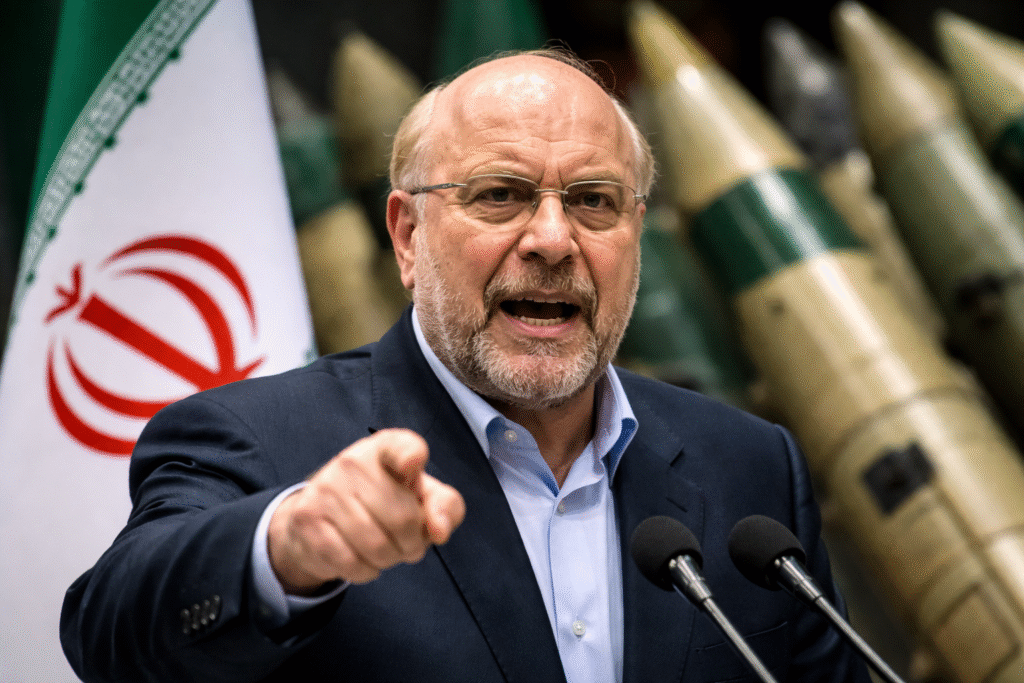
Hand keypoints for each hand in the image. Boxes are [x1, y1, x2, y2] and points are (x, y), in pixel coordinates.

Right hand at [267, 428, 464, 592]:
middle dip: (412, 544)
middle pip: (402, 518)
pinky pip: (349, 561)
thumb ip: (445, 507)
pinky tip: (363, 560)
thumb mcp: (422, 498)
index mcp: (386, 448)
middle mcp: (353, 461)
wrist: (321, 519)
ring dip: (389, 560)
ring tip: (386, 552)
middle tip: (408, 545)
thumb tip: (440, 531)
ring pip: (375, 545)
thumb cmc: (384, 503)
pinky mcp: (307, 518)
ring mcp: (326, 488)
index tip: (412, 468)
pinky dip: (365, 571)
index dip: (410, 456)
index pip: (402, 446)